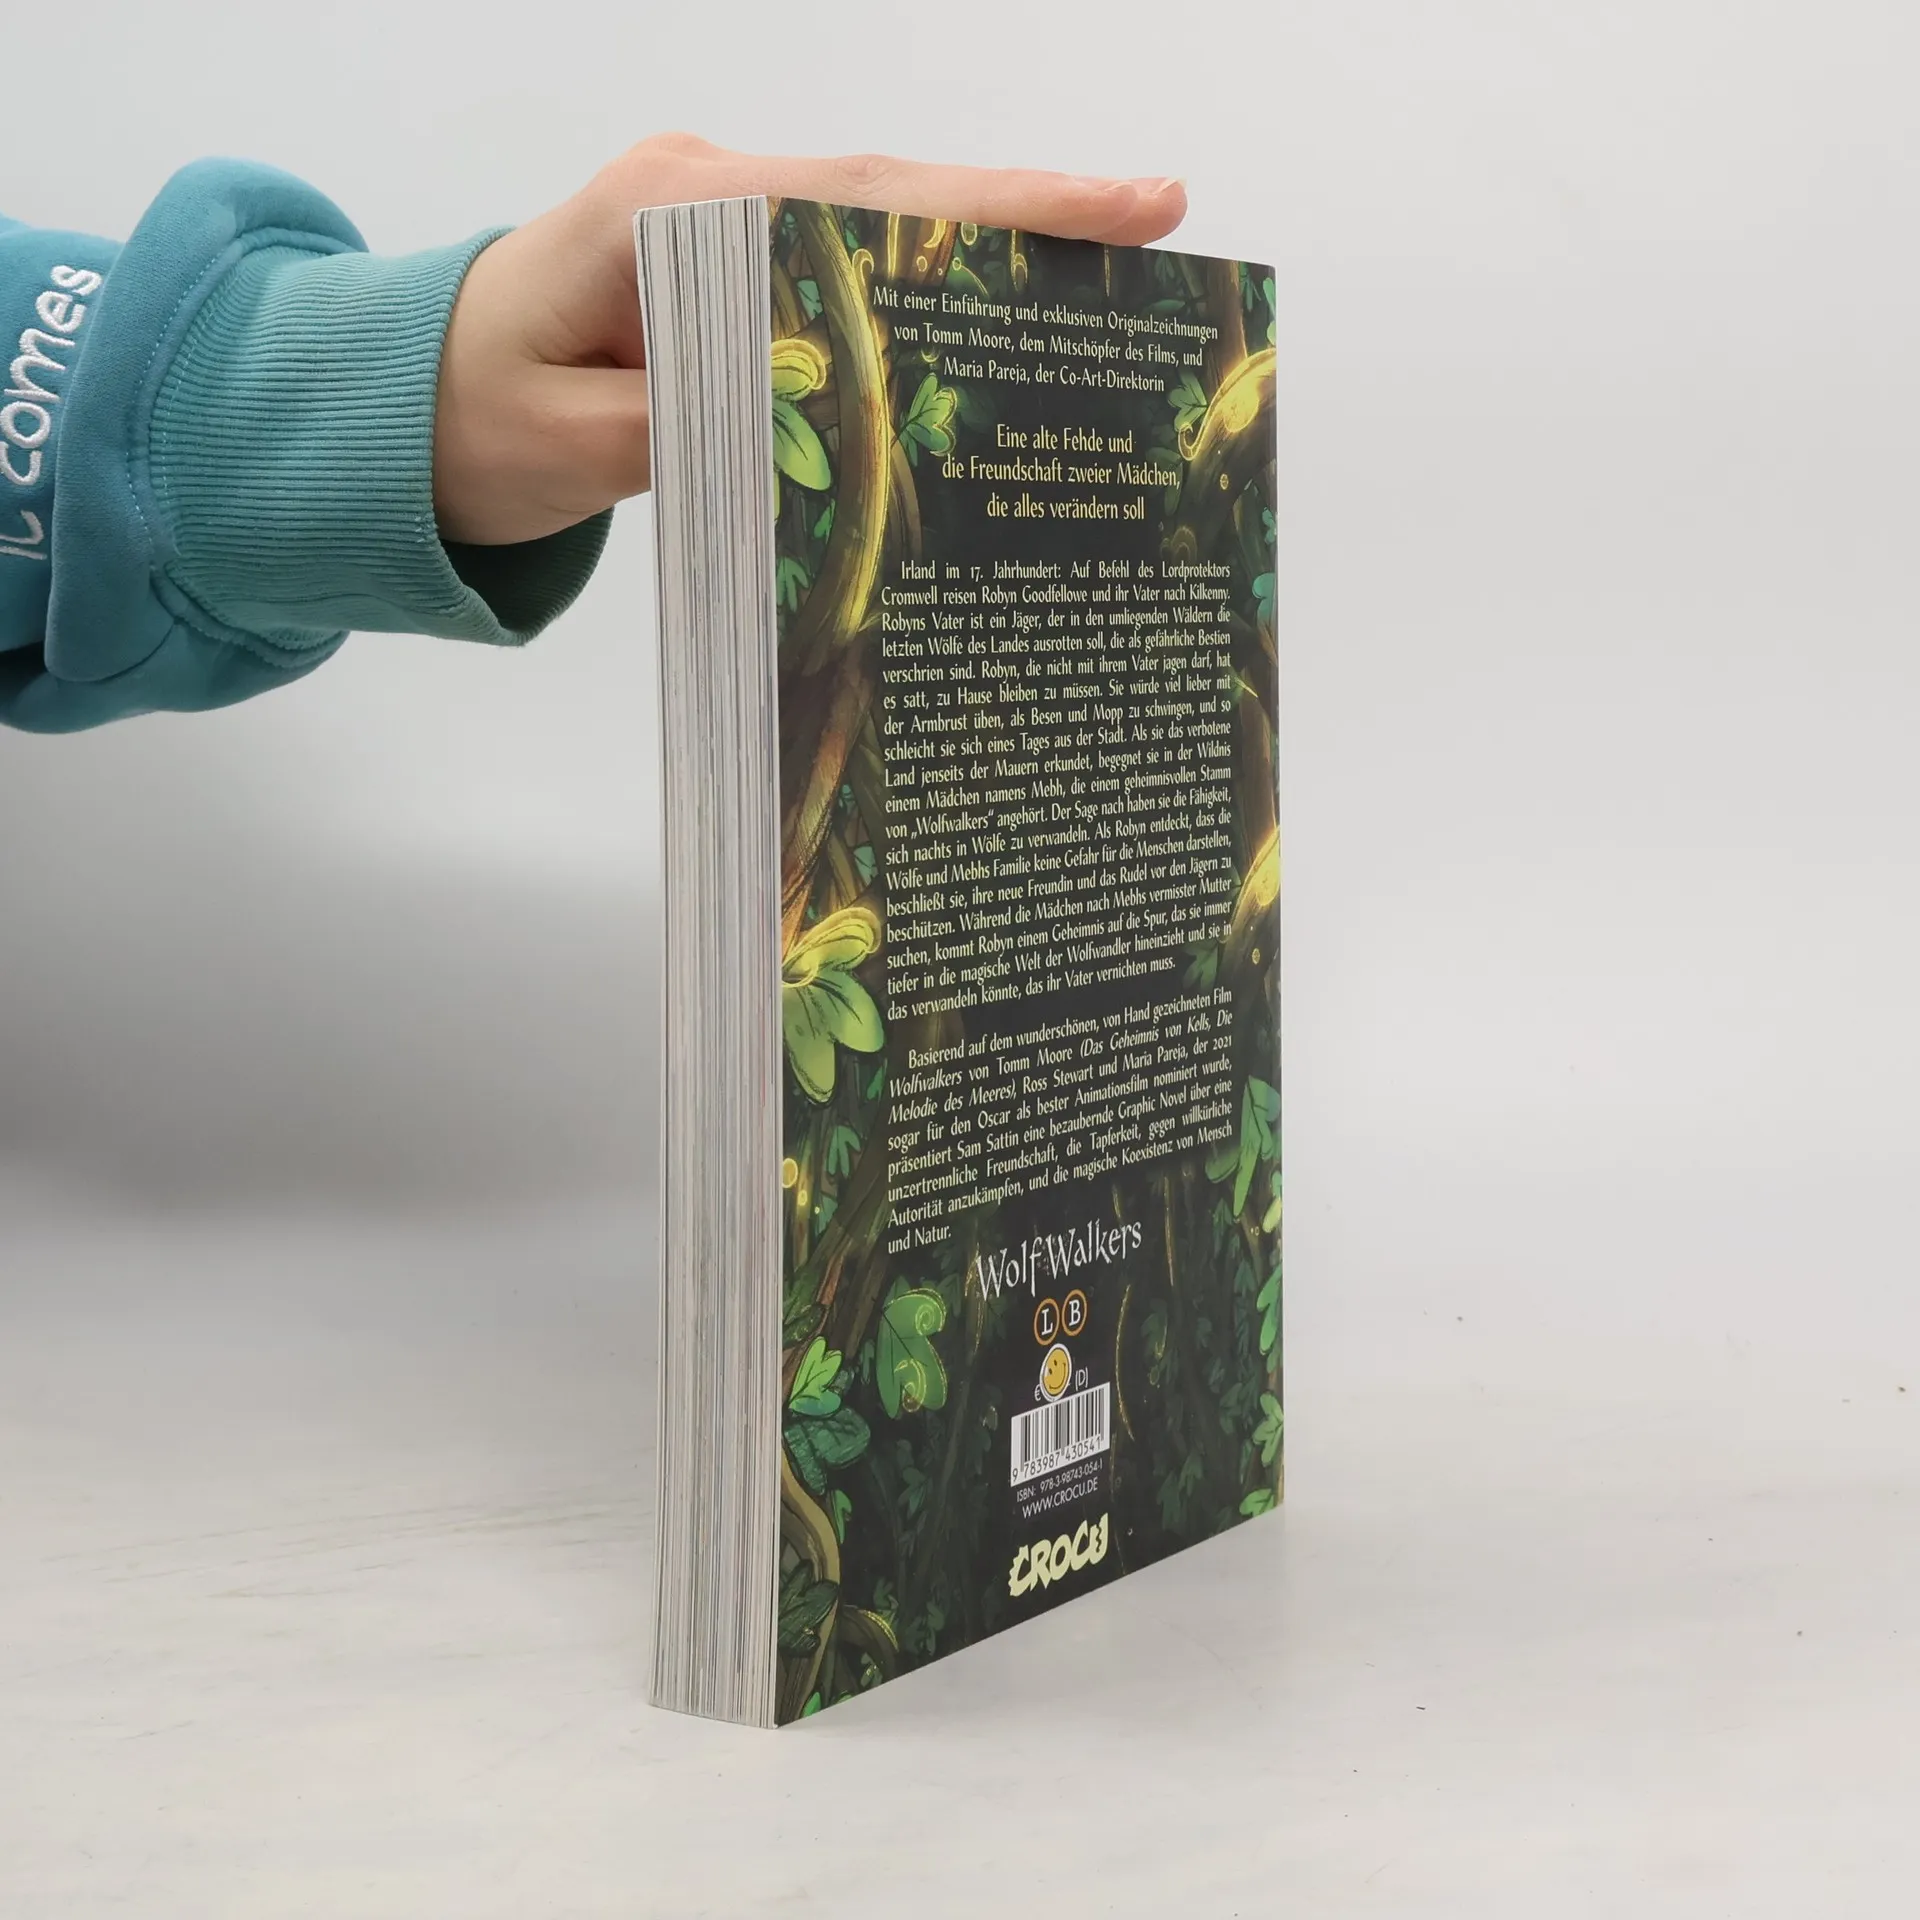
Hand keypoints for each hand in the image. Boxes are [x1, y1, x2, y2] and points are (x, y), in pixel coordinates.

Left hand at [431, 134, 1186, 545]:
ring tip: (1110, 274)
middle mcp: (702, 193)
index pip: (853, 199)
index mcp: (665, 214)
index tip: (1111, 211)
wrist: (393, 407)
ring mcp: (714, 222)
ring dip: (987, 248)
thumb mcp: (565, 444)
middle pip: (891, 193)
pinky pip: (838, 265)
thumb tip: (815, 416)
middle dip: (1027, 212)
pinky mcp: (719, 270)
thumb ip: (690, 428)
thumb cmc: (463, 419)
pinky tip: (994, 317)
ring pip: (875, 223)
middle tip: (1158, 222)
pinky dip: (922, 286)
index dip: (988, 210)